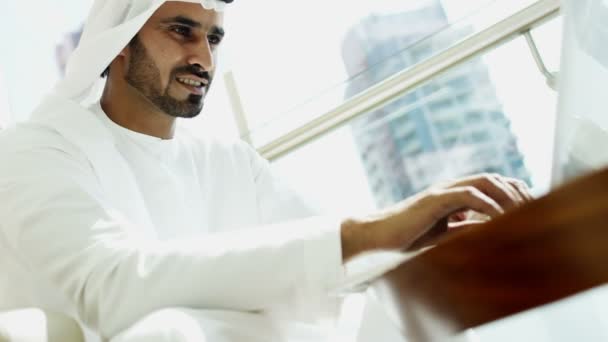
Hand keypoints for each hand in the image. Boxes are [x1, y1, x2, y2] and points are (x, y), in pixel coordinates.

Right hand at [341, 173, 531, 260]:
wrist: (377, 235)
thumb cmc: (406, 235)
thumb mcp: (443, 234)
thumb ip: (464, 228)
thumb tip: (489, 230)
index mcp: (453, 194)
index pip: (491, 184)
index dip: (513, 192)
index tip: (531, 207)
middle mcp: (450, 188)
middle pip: (493, 179)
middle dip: (517, 192)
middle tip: (534, 209)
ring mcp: (442, 191)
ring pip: (484, 181)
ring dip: (506, 195)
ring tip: (521, 212)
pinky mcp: (434, 199)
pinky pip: (467, 195)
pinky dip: (486, 204)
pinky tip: (497, 216)